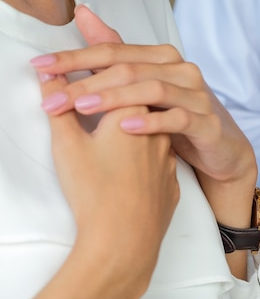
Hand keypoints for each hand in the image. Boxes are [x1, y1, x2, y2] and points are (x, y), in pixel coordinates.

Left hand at [32, 5, 256, 195]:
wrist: (221, 148)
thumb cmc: (179, 116)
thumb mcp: (145, 86)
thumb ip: (117, 54)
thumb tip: (83, 15)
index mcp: (165, 58)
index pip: (114, 51)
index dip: (75, 57)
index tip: (42, 67)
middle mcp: (183, 71)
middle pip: (129, 70)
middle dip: (86, 83)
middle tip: (55, 99)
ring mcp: (198, 96)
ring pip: (152, 90)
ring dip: (114, 98)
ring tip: (83, 109)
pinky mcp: (207, 123)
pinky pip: (177, 118)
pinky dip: (150, 121)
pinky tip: (124, 127)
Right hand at [38, 60, 178, 285]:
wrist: (125, 243)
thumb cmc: (94, 194)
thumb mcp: (67, 147)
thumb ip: (60, 109)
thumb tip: (50, 81)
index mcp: (133, 114)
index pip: (118, 76)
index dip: (95, 64)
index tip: (74, 56)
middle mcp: (158, 130)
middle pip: (138, 97)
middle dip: (114, 84)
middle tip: (93, 78)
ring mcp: (168, 157)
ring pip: (150, 127)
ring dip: (132, 117)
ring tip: (110, 119)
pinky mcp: (170, 180)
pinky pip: (157, 155)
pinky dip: (143, 148)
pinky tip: (129, 156)